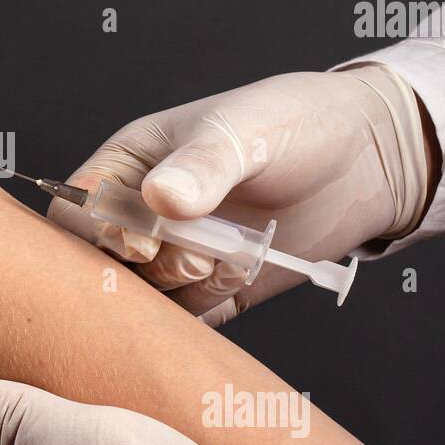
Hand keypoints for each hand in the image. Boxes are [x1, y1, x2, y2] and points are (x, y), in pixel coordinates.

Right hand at [49, 67, 429, 325]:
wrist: (369, 160)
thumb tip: (160, 199)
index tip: (144, 243)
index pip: (75, 211)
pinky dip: (209, 310)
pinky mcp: (210, 293)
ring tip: (232, 257)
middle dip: (146, 270)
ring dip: (185, 288)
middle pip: (99, 266)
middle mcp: (142, 215)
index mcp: (130, 165)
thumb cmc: (298, 122)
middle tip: (197, 257)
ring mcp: (174, 257)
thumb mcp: (245, 131)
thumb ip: (202, 167)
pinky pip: (185, 322)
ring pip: (142, 300)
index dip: (96, 235)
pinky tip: (245, 275)